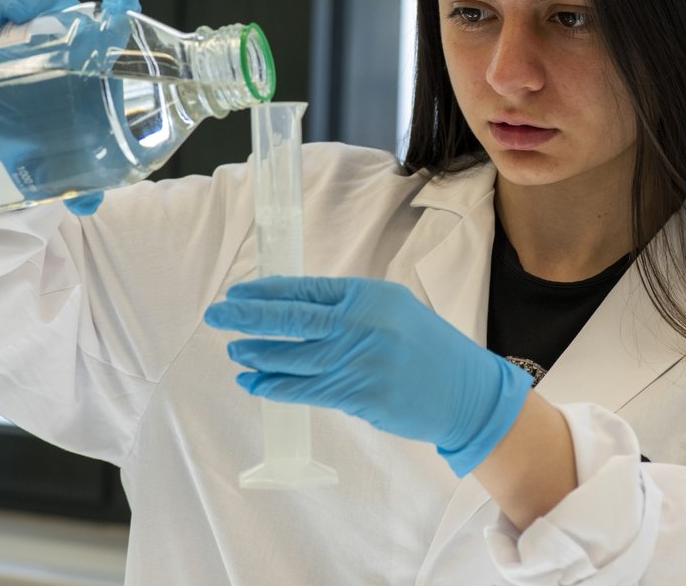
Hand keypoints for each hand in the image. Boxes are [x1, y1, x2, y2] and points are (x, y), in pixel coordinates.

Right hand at [0, 0, 141, 215]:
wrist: (33, 136)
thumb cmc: (68, 134)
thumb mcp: (80, 156)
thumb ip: (86, 179)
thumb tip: (86, 204)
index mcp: (91, 61)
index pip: (106, 24)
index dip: (115, 7)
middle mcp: (60, 44)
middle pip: (51, 8)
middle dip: (31, 4)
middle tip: (14, 16)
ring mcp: (26, 41)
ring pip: (14, 12)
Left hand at [204, 276, 533, 476]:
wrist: (467, 393)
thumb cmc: (429, 350)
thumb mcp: (394, 311)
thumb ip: (350, 309)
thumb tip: (296, 312)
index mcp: (370, 296)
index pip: (307, 289)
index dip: (267, 292)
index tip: (238, 294)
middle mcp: (363, 324)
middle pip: (293, 317)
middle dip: (249, 316)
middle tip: (217, 314)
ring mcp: (361, 361)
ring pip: (294, 357)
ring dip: (258, 353)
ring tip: (235, 350)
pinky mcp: (361, 396)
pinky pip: (306, 390)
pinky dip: (275, 386)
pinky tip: (254, 381)